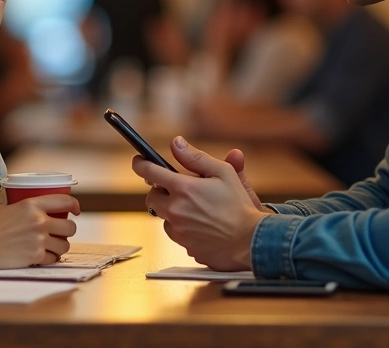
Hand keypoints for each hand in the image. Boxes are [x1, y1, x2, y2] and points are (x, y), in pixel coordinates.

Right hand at [0, 194, 79, 267]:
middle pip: (70, 227)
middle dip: (68, 230)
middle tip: (61, 233)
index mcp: (32, 205)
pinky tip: (44, 256)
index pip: (65, 201)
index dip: (75, 206)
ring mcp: (38, 240)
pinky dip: (51, 258)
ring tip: (53, 246)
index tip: (75, 211)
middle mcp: (39, 221)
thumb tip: (36, 208)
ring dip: (61, 246)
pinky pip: (54, 258)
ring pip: (65, 245)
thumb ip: (25, 207)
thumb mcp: (7, 208)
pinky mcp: (35, 257)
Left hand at [132, 137, 270, 270]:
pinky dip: (181, 226)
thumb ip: (195, 157)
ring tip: (196, 208)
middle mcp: (175, 210)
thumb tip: (175, 143)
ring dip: (172, 210)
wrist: (250, 240)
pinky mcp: (184, 245)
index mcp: (183, 189)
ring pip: (163, 216)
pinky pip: (174, 232)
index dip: (141, 164)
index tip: (139, 161)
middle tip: (177, 189)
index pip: (149, 172)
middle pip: (151, 197)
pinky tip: (200, 224)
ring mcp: (178, 230)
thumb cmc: (239, 205)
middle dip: (159, 190)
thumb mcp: (223, 172)